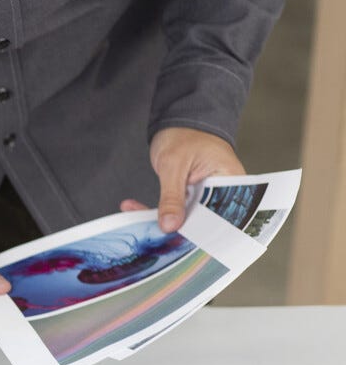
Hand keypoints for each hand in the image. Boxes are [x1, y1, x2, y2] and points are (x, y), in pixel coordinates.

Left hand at [121, 127, 244, 232]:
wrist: (178, 122)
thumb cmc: (184, 134)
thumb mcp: (174, 165)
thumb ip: (172, 197)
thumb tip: (169, 226)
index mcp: (231, 181)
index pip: (223, 215)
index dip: (204, 233)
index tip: (182, 242)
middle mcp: (222, 192)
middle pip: (204, 220)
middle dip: (178, 231)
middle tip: (156, 238)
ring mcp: (205, 196)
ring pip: (185, 218)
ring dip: (159, 221)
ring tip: (137, 223)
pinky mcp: (189, 198)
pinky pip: (173, 210)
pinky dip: (153, 211)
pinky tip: (131, 207)